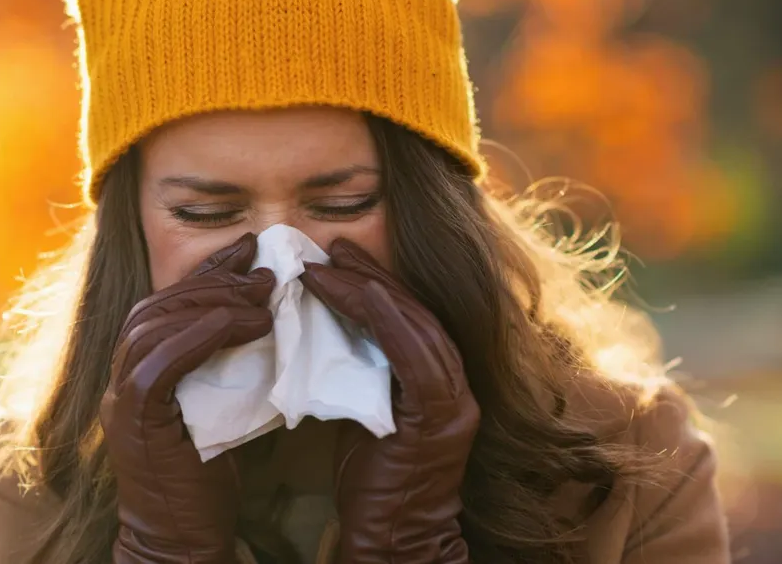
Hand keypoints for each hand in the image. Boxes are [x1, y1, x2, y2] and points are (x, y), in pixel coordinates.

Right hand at [101, 232, 275, 563]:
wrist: (180, 540)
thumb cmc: (206, 479)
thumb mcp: (220, 405)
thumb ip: (226, 364)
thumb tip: (266, 317)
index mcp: (138, 370)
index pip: (166, 303)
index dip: (207, 273)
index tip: (248, 250)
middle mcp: (120, 378)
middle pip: (157, 304)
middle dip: (212, 281)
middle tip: (263, 271)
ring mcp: (119, 399)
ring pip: (154, 325)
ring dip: (212, 303)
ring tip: (262, 298)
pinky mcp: (132, 421)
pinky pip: (157, 362)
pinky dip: (198, 336)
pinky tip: (240, 325)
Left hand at [301, 238, 479, 563]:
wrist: (393, 541)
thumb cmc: (373, 483)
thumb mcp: (365, 414)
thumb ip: (361, 374)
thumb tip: (326, 330)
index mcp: (439, 385)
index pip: (410, 318)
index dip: (377, 283)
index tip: (339, 257)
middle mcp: (456, 389)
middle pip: (416, 313)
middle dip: (374, 276)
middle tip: (334, 247)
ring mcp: (453, 404)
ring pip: (417, 328)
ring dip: (373, 290)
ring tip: (334, 264)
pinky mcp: (438, 421)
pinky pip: (418, 358)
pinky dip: (391, 321)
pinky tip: (364, 294)